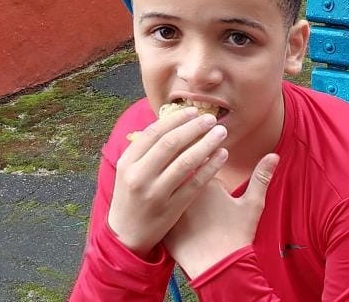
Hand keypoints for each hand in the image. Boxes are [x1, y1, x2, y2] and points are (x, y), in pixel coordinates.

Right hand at [107, 108, 228, 256]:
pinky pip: (196, 183)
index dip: (175, 120)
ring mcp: (155, 194)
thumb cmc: (131, 197)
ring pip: (185, 163)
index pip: (153, 133)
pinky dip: (211, 167)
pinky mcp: (171, 208)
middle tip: (211, 119)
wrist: (126, 236)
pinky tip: (222, 155)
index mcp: (127, 163)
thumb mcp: (128, 172)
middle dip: (193, 128)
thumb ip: (145, 151)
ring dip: (206, 144)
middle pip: (170, 144)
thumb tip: (171, 123)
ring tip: (221, 133)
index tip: (193, 111)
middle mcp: (139, 177)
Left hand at [164, 153, 278, 277]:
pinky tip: (176, 221)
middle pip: (181, 172)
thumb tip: (273, 155)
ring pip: (168, 190)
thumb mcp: (253, 204)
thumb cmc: (236, 235)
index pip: (200, 161)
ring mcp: (168, 206)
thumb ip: (261, 176)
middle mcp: (183, 191)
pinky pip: (159, 209)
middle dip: (188, 175)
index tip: (211, 171)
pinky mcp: (160, 222)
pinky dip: (165, 210)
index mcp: (205, 180)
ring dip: (173, 191)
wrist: (217, 268)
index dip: (206, 164)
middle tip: (202, 196)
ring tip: (192, 210)